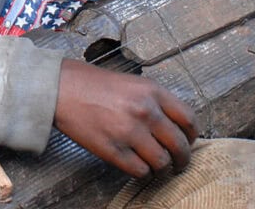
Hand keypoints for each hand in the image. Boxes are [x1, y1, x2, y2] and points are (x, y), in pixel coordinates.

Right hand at [54, 59, 198, 178]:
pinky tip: (137, 164)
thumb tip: (174, 125)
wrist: (62, 89)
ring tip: (156, 165)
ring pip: (161, 162)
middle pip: (179, 145)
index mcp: (153, 92)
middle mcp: (145, 112)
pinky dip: (142, 172)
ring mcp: (130, 132)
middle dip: (182, 159)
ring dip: (161, 167)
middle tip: (179, 163)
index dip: (192, 135)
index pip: (189, 119)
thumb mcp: (133, 83)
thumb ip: (155, 101)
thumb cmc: (94, 84)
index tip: (189, 141)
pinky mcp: (113, 150)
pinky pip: (140, 171)